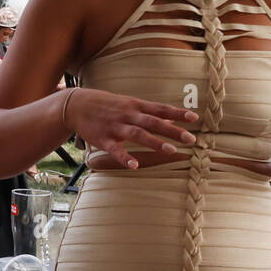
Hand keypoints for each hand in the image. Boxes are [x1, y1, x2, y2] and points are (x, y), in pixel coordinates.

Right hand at [65, 88, 197, 169]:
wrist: (76, 105)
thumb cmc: (107, 105)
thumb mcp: (130, 104)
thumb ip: (150, 112)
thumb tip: (172, 118)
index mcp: (136, 106)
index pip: (161, 109)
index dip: (178, 113)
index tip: (195, 118)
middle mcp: (128, 115)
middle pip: (154, 122)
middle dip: (173, 131)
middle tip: (191, 139)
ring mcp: (116, 127)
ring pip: (138, 134)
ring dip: (155, 143)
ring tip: (172, 151)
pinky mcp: (103, 139)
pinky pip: (116, 150)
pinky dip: (125, 158)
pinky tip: (135, 166)